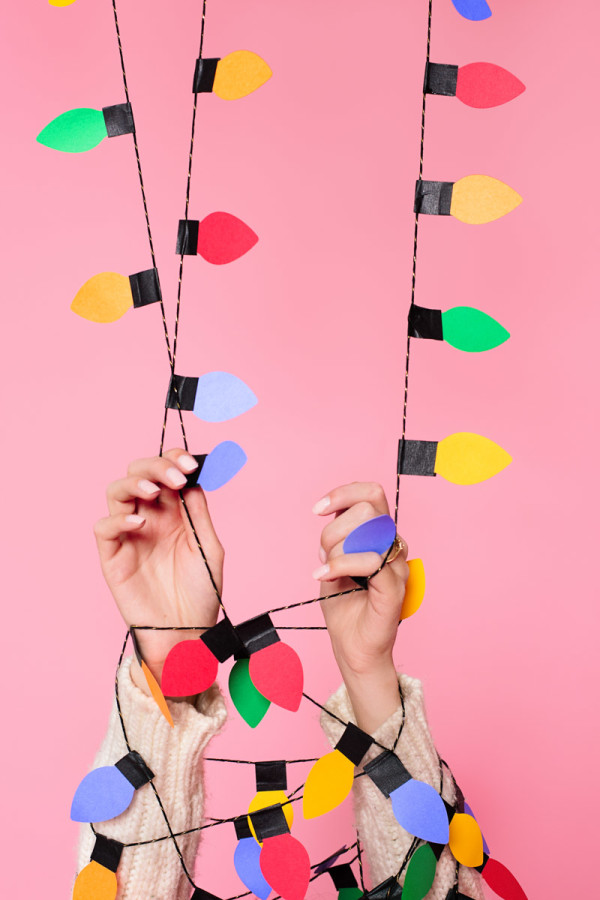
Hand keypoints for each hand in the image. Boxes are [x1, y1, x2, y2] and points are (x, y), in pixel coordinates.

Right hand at [94, 449, 223, 694]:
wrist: (188, 632)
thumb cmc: (202, 593)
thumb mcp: (208, 547)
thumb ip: (197, 513)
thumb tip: (192, 477)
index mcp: (173, 512)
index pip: (165, 473)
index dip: (173, 460)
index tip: (189, 462)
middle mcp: (149, 518)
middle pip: (139, 475)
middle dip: (155, 467)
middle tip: (175, 476)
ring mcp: (129, 535)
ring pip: (117, 493)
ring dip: (135, 484)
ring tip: (155, 492)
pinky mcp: (113, 557)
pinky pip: (104, 528)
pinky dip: (118, 520)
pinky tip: (139, 524)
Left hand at [312, 482, 408, 731]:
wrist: (352, 647)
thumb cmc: (344, 605)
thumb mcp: (333, 560)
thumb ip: (337, 535)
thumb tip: (330, 513)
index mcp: (381, 535)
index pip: (371, 494)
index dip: (343, 494)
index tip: (318, 509)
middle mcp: (394, 546)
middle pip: (369, 508)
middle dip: (334, 527)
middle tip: (322, 553)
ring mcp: (397, 567)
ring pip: (370, 531)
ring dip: (337, 547)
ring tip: (325, 570)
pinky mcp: (394, 589)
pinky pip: (370, 561)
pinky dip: (340, 564)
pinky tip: (324, 576)